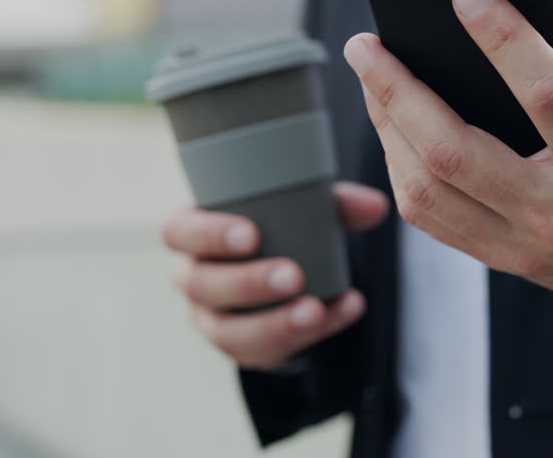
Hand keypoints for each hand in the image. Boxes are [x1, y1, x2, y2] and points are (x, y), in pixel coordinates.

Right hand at [162, 181, 387, 370]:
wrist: (282, 274)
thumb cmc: (279, 226)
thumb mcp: (301, 207)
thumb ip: (335, 203)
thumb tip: (374, 206)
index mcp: (192, 232)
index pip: (178, 232)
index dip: (209, 235)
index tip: (251, 234)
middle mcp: (193, 278)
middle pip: (203, 286)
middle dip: (249, 283)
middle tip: (293, 275)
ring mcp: (213, 320)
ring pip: (230, 331)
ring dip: (276, 322)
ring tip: (316, 310)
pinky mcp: (244, 348)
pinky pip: (270, 351)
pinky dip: (314, 333)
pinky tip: (345, 310)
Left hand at [343, 0, 552, 337]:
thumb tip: (511, 24)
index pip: (545, 94)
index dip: (502, 39)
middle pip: (454, 151)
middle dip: (398, 90)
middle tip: (366, 46)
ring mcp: (522, 244)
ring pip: (427, 190)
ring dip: (386, 129)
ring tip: (373, 81)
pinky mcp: (500, 259)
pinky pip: (430, 218)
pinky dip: (401, 168)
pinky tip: (394, 131)